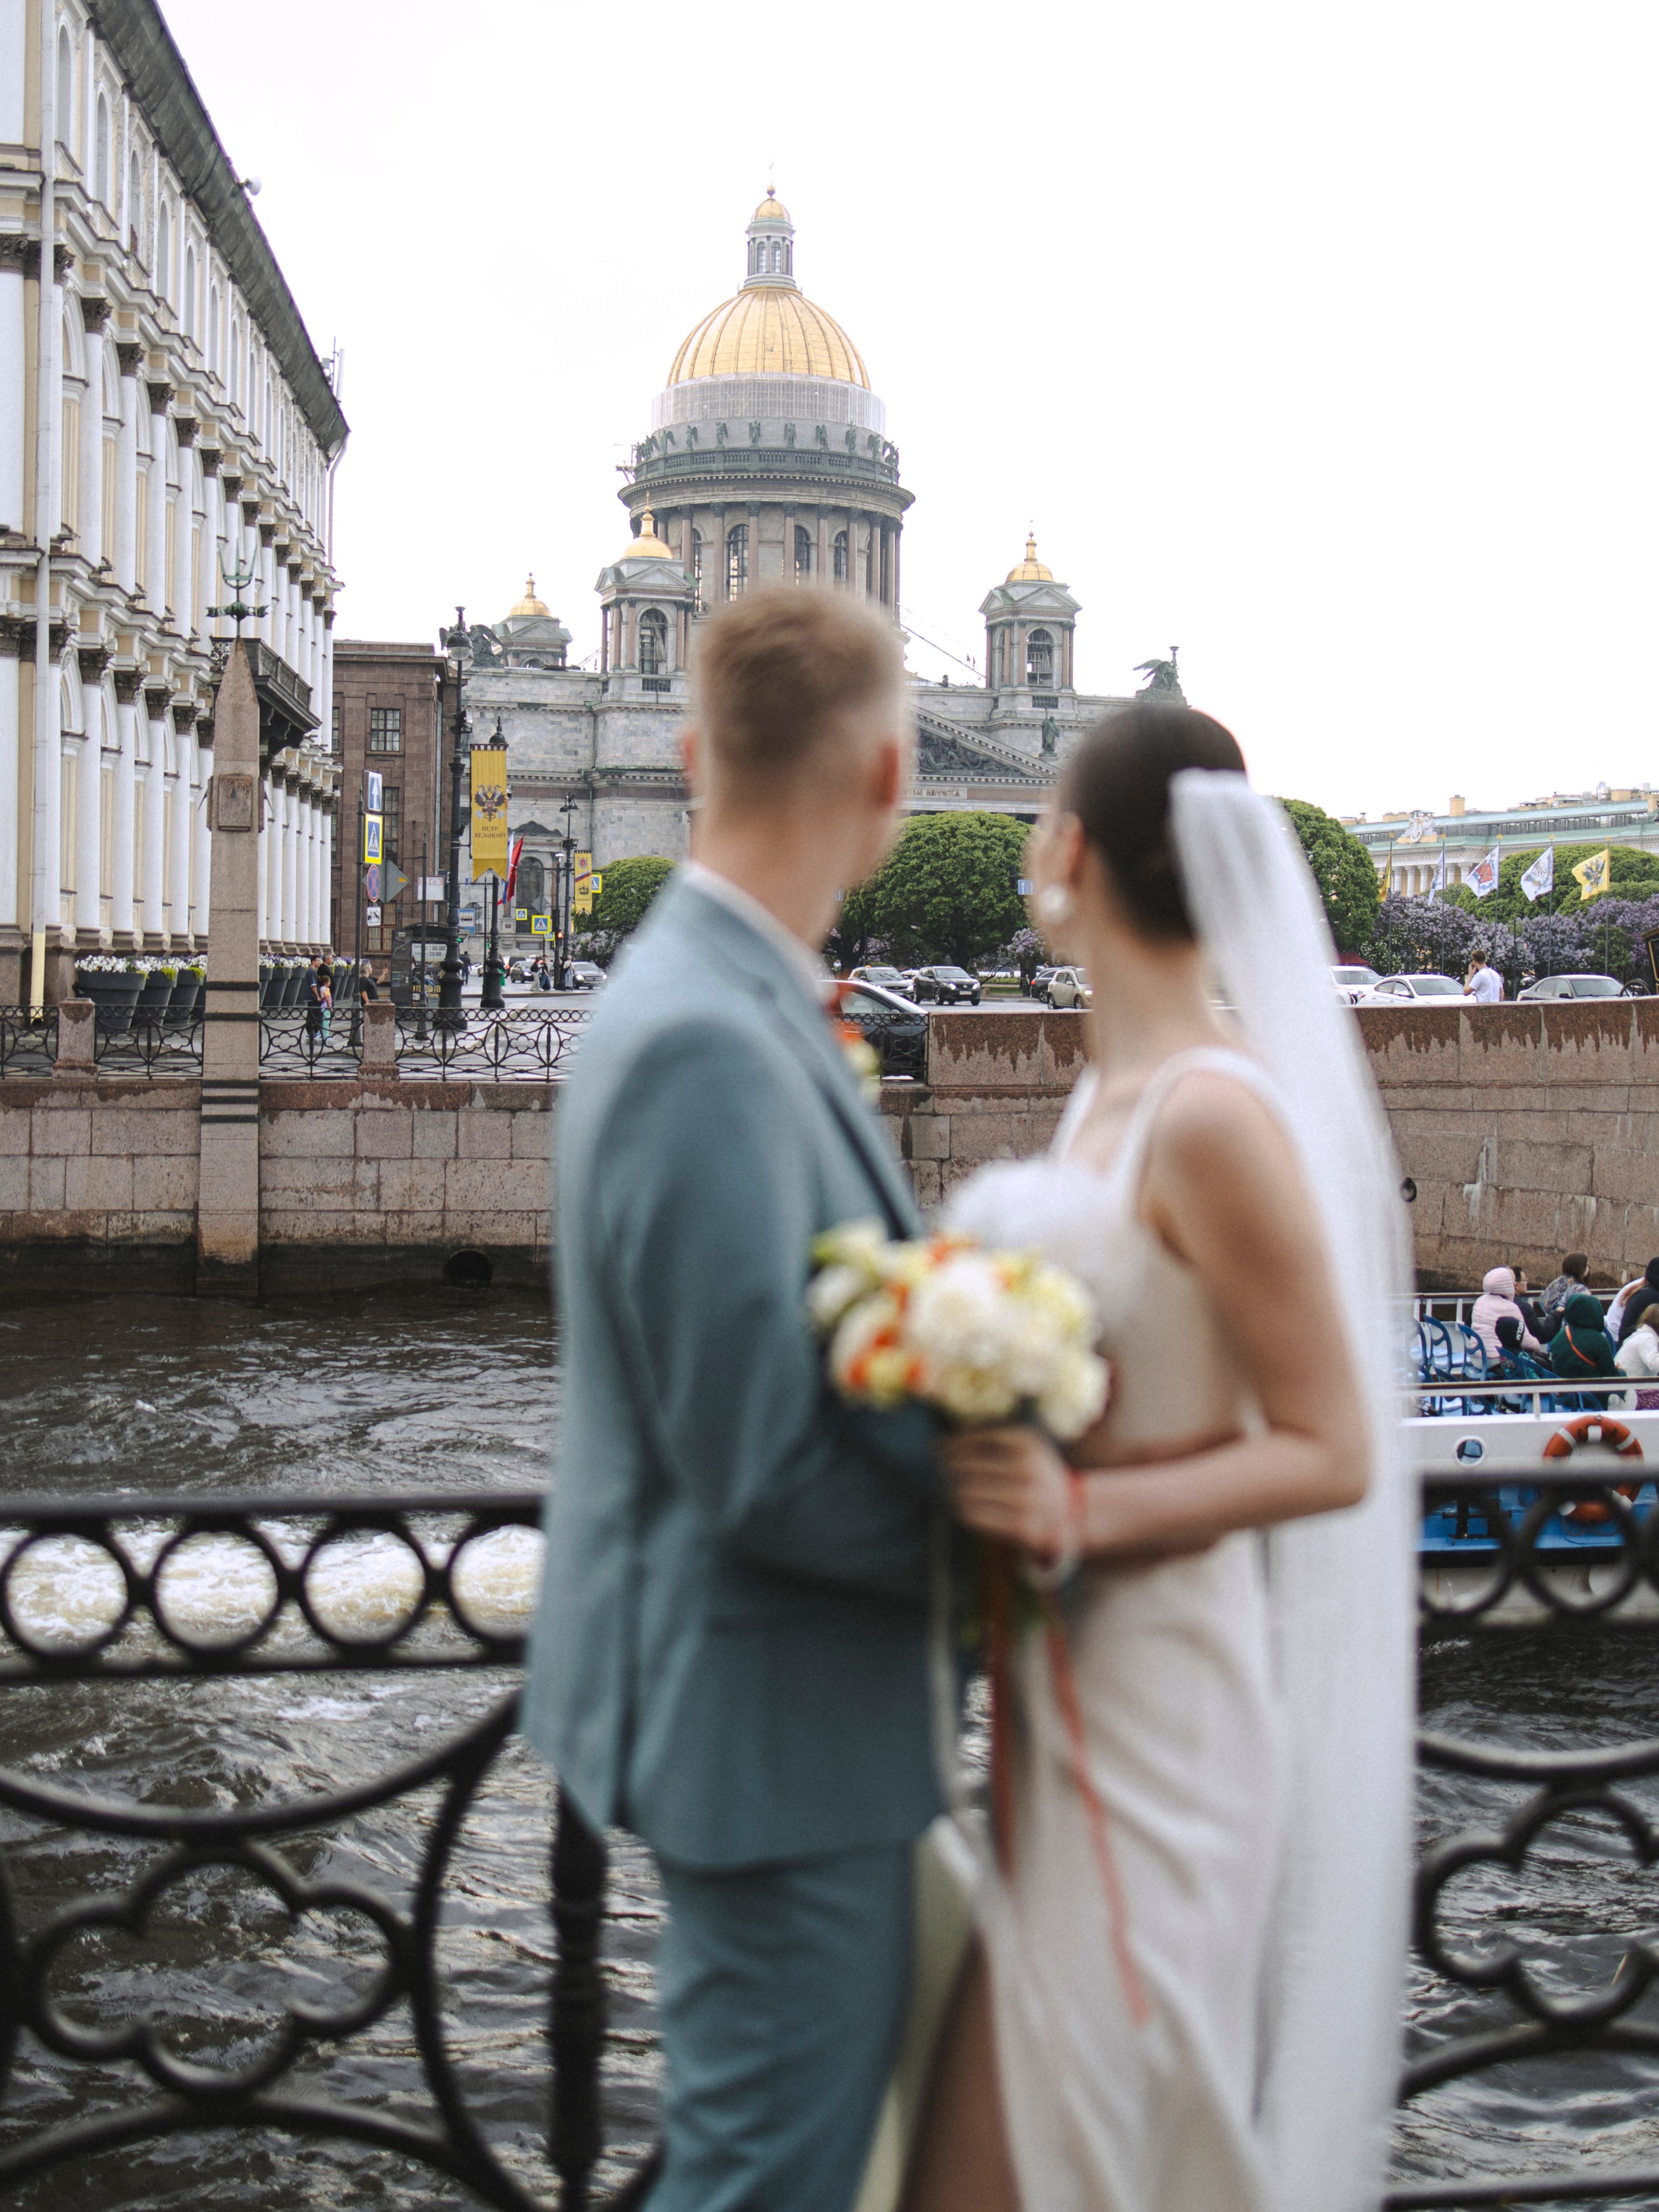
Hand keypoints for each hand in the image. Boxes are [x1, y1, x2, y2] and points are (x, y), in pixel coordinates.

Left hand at [938, 1425, 1070, 1554]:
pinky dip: (964, 1511)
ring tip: (950, 1491)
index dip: (952, 1445)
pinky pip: (978, 1517)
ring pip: (969, 1492)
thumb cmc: (1036, 1476)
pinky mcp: (1024, 1526)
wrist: (1075, 1512)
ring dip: (954, 1491)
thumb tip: (938, 1446)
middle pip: (967, 1466)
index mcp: (1027, 1443)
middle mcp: (1028, 1468)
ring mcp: (1027, 1498)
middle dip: (949, 1468)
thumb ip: (989, 1441)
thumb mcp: (1025, 1448)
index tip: (936, 1448)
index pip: (976, 1440)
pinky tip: (961, 1507)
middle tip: (941, 1471)